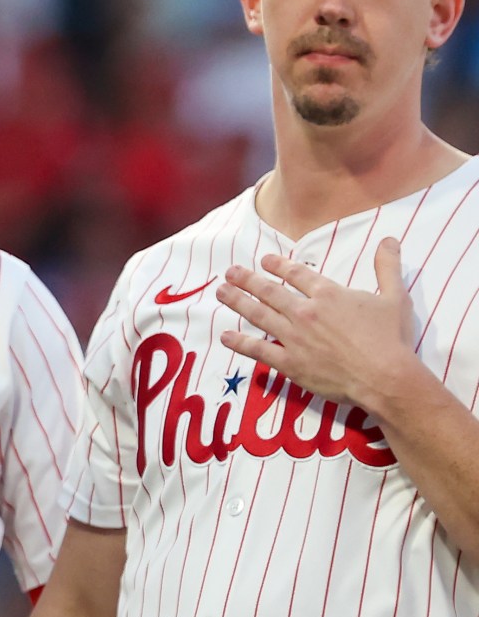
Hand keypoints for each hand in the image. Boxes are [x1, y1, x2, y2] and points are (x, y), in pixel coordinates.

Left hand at [216, 238, 426, 415]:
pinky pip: (258, 350)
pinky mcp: (289, 362)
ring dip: (237, 302)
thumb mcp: (395, 297)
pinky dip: (240, 343)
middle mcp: (305, 312)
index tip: (264, 259)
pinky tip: (225, 337)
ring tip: (221, 292)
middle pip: (269, 291)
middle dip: (247, 279)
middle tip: (230, 272)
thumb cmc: (391, 339)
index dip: (278, 265)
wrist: (384, 376)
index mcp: (328, 295)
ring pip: (258, 315)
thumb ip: (388, 268)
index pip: (297, 274)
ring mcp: (294, 337)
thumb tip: (389, 240)